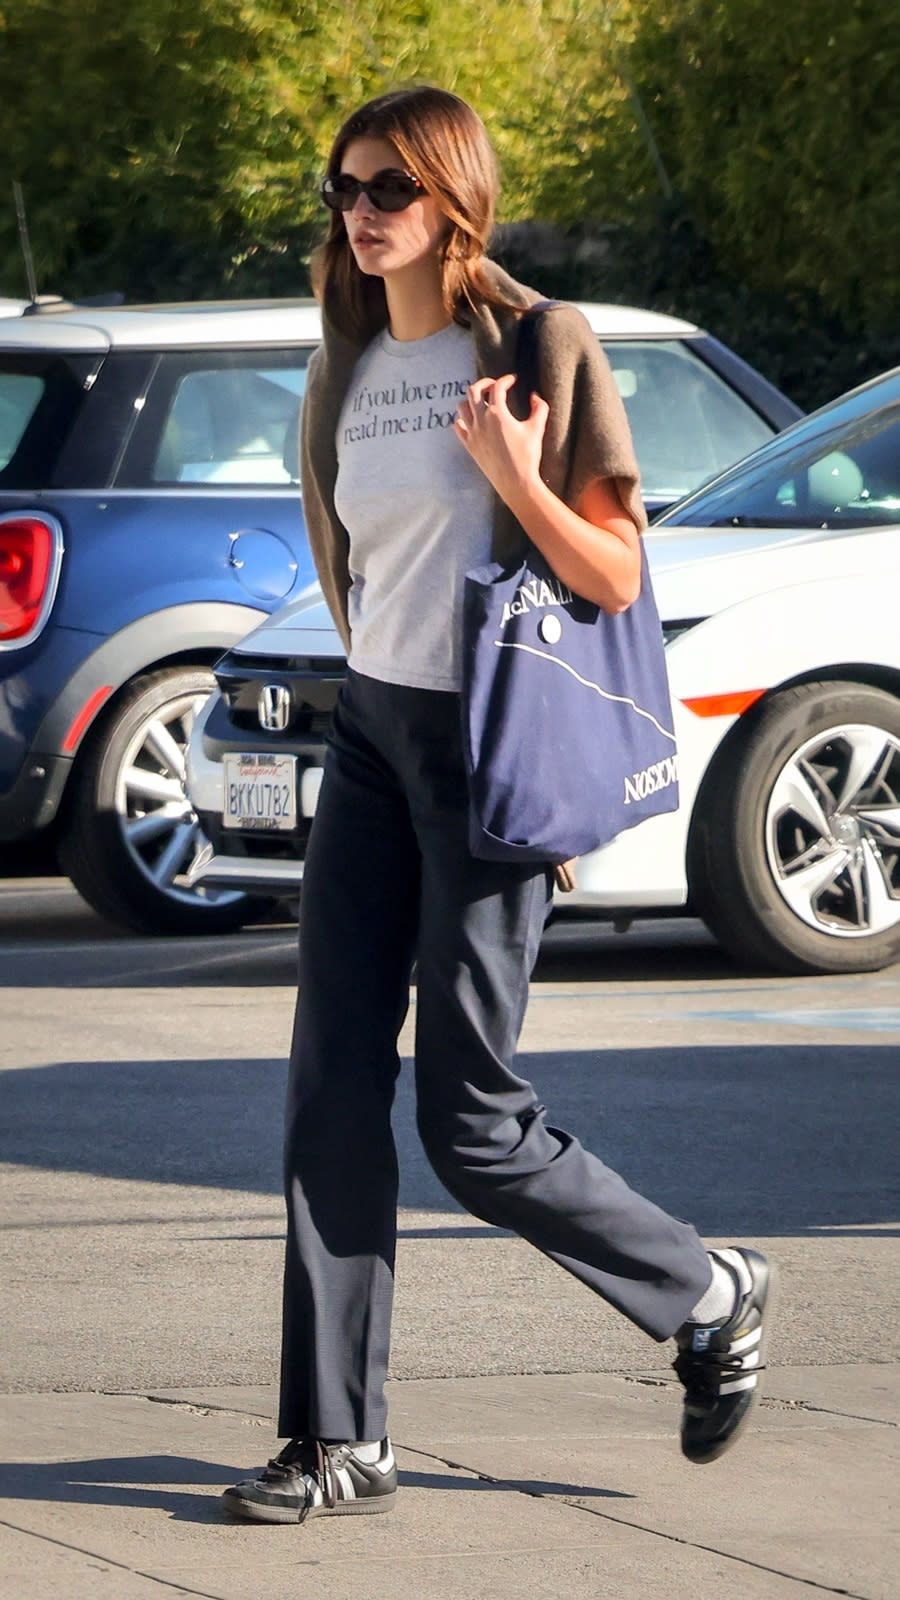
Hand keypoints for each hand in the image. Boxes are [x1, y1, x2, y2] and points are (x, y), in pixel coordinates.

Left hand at [454, 373, 549, 505]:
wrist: (516, 483)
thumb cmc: (527, 456)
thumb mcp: (537, 429)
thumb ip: (539, 408)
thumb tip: (535, 396)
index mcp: (498, 414)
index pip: (497, 387)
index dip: (506, 380)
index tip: (513, 380)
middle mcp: (481, 421)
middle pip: (473, 390)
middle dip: (484, 383)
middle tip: (494, 386)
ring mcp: (472, 433)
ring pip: (462, 407)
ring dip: (470, 400)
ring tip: (482, 402)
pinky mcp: (469, 446)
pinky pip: (458, 427)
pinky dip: (462, 419)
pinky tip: (472, 420)